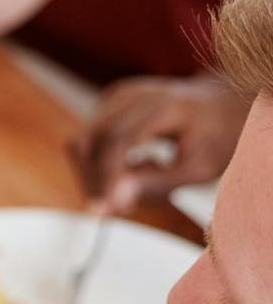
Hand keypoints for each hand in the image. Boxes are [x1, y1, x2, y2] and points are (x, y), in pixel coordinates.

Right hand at [70, 76, 250, 214]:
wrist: (224, 106)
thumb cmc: (217, 139)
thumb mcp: (199, 169)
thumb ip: (156, 184)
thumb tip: (111, 200)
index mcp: (164, 106)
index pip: (117, 142)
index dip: (106, 177)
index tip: (105, 209)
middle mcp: (134, 95)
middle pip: (89, 140)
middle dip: (93, 180)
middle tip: (113, 208)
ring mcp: (118, 96)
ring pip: (79, 142)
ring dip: (92, 175)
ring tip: (125, 192)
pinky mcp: (109, 104)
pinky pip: (86, 140)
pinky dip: (96, 164)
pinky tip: (126, 174)